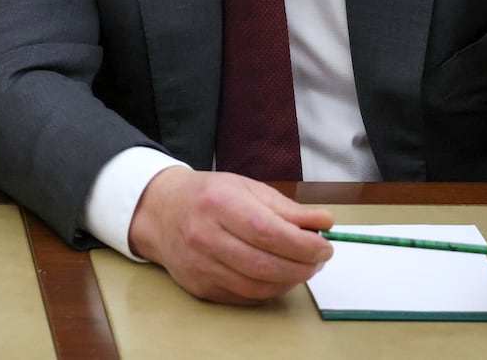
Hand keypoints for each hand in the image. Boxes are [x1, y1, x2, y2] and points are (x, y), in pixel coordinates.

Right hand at [127, 167, 333, 303]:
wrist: (161, 212)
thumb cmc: (209, 196)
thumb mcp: (247, 189)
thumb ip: (287, 208)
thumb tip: (325, 222)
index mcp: (218, 203)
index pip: (268, 232)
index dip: (303, 244)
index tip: (324, 246)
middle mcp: (204, 235)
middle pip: (264, 264)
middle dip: (302, 266)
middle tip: (318, 260)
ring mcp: (200, 265)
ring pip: (257, 286)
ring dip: (289, 281)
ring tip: (302, 267)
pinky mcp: (200, 287)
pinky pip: (245, 297)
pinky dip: (270, 290)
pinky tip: (278, 276)